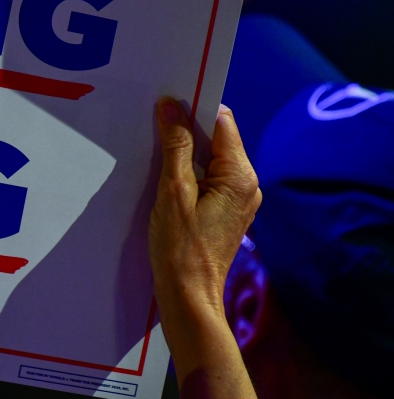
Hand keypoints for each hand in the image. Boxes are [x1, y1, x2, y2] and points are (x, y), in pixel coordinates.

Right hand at [149, 98, 262, 396]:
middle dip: (186, 128)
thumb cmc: (180, 248)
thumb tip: (171, 106)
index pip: (222, 122)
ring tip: (152, 147)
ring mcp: (237, 199)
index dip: (194, 108)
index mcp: (240, 176)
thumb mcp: (173, 191)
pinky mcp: (224, 211)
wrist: (188, 298)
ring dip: (183, 150)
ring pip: (210, 158)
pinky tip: (162, 174)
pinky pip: (207, 177)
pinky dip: (186, 170)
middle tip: (152, 121)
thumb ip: (175, 146)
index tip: (165, 101)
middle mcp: (246, 184)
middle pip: (217, 139)